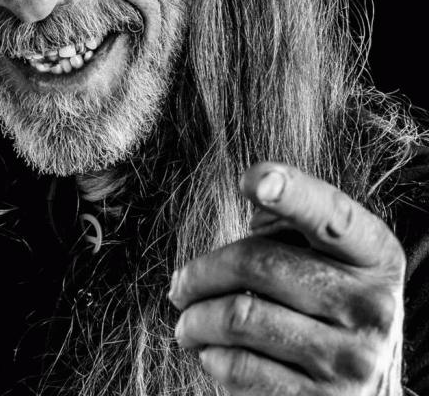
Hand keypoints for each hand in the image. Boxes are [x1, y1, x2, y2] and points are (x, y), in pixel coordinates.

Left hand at [169, 162, 404, 394]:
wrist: (364, 391)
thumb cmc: (325, 302)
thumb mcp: (327, 257)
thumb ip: (292, 223)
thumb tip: (255, 202)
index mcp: (374, 254)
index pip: (330, 215)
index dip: (292, 192)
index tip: (252, 178)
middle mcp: (372, 305)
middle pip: (258, 264)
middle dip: (200, 273)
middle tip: (179, 286)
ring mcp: (351, 359)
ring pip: (240, 317)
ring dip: (195, 318)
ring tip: (187, 321)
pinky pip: (242, 368)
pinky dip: (212, 356)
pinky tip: (211, 352)